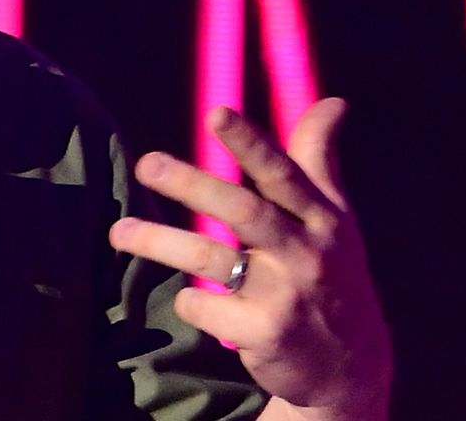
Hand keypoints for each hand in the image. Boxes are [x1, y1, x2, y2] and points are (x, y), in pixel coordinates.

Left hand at [108, 98, 391, 419]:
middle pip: (242, 210)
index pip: (283, 173)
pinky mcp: (265, 334)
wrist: (350, 365)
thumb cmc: (331, 272)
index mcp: (320, 218)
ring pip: (210, 258)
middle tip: (146, 163)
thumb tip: (334, 101)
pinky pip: (203, 306)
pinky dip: (188, 299)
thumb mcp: (334, 218)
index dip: (249, 143)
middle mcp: (306, 252)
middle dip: (192, 184)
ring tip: (116, 232)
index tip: (216, 112)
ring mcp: (285, 295)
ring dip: (158, 241)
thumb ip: (319, 158)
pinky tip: (191, 298)